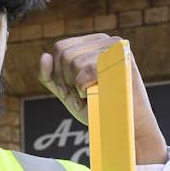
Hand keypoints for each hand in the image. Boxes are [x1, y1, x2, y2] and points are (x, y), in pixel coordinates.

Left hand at [38, 34, 168, 164]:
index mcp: (95, 44)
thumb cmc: (99, 111)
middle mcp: (107, 42)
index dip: (57, 73)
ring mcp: (116, 49)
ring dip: (75, 87)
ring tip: (89, 97)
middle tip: (80, 97)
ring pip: (73, 61)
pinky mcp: (122, 60)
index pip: (61, 47)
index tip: (70, 91)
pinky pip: (85, 69)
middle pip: (64, 53)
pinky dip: (83, 87)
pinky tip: (95, 94)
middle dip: (64, 81)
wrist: (125, 129)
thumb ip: (51, 76)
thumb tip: (44, 56)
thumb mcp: (68, 92)